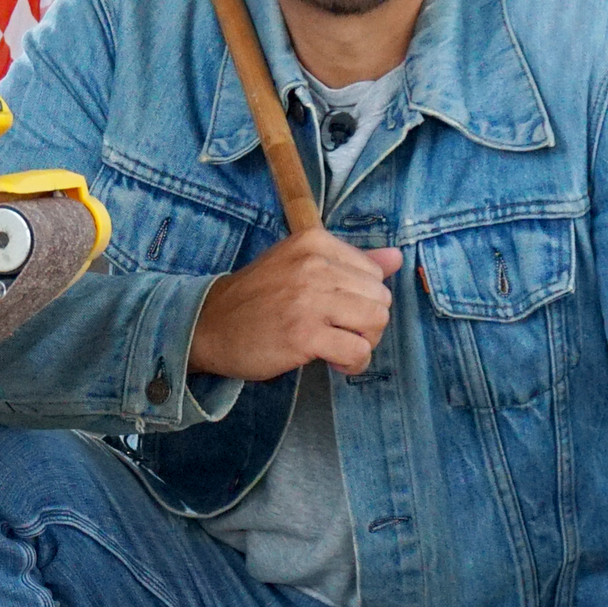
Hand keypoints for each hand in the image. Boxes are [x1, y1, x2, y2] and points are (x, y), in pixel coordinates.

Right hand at [187, 231, 405, 381]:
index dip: (362, 299)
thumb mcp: (300, 266)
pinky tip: (333, 362)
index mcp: (315, 242)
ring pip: (376, 322)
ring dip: (364, 343)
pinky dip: (353, 363)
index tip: (336, 312)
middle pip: (380, 299)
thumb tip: (397, 258)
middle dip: (368, 323)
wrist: (210, 325)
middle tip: (340, 333)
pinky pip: (358, 351)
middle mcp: (314, 265)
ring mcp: (309, 300)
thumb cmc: (258, 297)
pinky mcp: (304, 335)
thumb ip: (351, 262)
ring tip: (338, 348)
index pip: (374, 273)